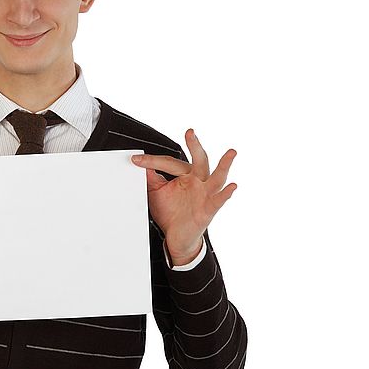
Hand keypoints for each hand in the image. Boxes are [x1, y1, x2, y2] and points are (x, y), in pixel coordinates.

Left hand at [131, 129, 236, 265]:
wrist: (176, 236)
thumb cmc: (170, 212)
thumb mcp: (156, 192)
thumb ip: (150, 178)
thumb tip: (139, 164)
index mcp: (185, 174)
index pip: (169, 162)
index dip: (152, 161)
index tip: (136, 161)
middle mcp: (198, 180)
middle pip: (199, 160)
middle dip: (195, 146)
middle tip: (190, 133)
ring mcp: (206, 193)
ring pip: (217, 177)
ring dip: (225, 164)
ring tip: (231, 153)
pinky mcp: (209, 208)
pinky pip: (219, 200)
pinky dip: (226, 193)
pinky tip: (232, 186)